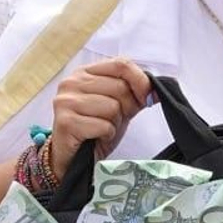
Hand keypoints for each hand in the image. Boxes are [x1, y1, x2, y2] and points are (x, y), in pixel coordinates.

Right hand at [48, 59, 152, 181]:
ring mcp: (66, 101)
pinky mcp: (66, 122)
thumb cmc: (94, 129)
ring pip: (112, 107)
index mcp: (84, 72)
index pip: (121, 63)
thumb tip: (157, 90)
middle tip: (114, 120)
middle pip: (119, 87)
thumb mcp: (118, 106)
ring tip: (102, 129)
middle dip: (126, 108)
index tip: (145, 97)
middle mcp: (71, 83)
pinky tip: (96, 137)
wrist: (73, 158)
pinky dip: (106, 135)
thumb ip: (136, 94)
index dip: (140, 81)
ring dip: (114, 123)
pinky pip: (103, 125)